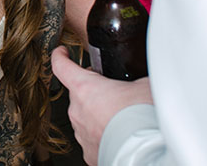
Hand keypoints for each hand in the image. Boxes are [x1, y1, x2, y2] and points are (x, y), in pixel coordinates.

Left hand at [51, 46, 152, 164]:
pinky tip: (120, 135)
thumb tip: (141, 79)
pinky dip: (104, 135)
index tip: (61, 53)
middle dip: (94, 92)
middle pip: (79, 94)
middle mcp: (77, 110)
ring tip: (122, 118)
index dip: (60, 57)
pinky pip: (93, 139)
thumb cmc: (143, 118)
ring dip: (99, 115)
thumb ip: (134, 78)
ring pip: (85, 118)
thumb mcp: (144, 85)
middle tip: (113, 94)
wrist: (146, 151)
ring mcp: (81, 132)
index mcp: (84, 88)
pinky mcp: (89, 152)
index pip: (62, 66)